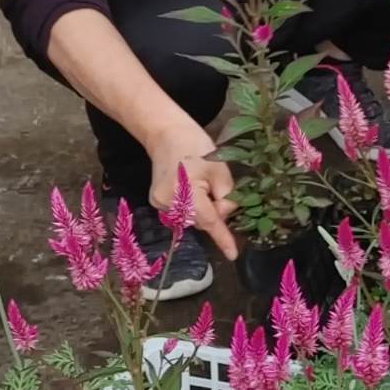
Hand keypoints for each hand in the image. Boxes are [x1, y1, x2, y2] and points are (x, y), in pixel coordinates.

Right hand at [148, 118, 238, 260]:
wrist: (166, 135)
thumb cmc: (197, 148)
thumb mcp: (221, 170)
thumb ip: (227, 197)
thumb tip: (225, 216)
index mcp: (186, 191)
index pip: (209, 221)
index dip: (222, 238)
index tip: (232, 254)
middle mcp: (168, 201)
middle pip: (201, 220)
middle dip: (214, 212)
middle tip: (214, 186)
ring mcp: (159, 203)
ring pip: (192, 218)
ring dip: (203, 209)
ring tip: (199, 184)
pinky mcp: (156, 202)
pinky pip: (182, 212)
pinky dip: (191, 206)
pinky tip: (188, 188)